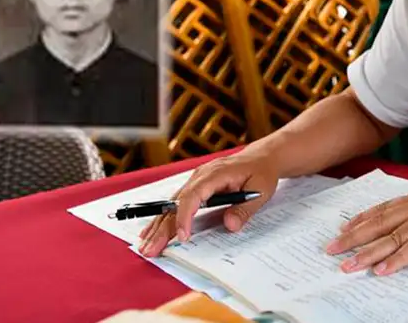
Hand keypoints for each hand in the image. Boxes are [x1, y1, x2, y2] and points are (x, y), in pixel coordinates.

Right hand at [138, 150, 279, 256]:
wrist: (261, 157)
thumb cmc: (261, 172)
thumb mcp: (261, 190)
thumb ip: (245, 208)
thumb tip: (229, 225)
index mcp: (216, 173)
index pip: (194, 195)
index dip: (185, 216)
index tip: (182, 236)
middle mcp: (200, 175)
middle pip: (176, 202)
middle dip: (162, 228)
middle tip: (151, 249)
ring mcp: (195, 180)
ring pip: (171, 204)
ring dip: (158, 225)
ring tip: (146, 246)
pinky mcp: (195, 186)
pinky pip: (175, 203)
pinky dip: (163, 218)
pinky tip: (151, 231)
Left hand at [324, 172, 407, 275]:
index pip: (386, 208)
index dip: (363, 219)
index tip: (345, 228)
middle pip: (380, 222)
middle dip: (353, 237)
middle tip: (331, 248)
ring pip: (392, 237)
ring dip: (367, 253)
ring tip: (347, 265)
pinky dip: (396, 260)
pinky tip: (382, 271)